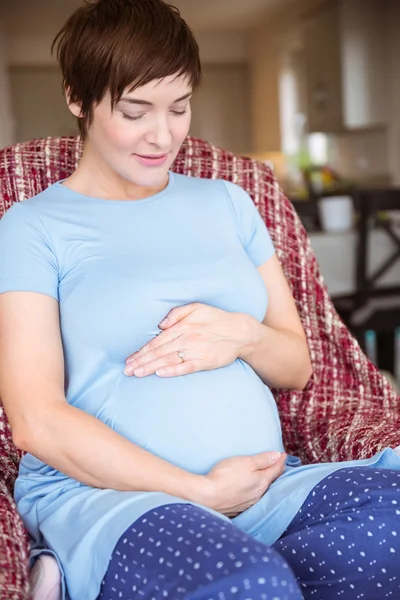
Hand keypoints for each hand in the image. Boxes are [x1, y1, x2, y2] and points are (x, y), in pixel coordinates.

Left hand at [125, 303, 255, 377]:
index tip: (129, 358)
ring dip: (151, 367)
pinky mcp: (205, 362)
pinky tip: (160, 374)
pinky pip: (186, 367)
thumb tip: (160, 325)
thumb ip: (176, 313)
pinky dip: (173, 370)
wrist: (239, 331)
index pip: (157, 341)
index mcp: (183, 326)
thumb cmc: (215, 319)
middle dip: (141, 361)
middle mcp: (187, 339)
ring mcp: (196, 351)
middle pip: (159, 352)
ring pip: (169, 360)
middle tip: (127, 370)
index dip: (142, 350)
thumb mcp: (196, 308)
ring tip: (137, 373)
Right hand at [197, 451, 286, 516]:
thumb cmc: (226, 476)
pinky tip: (251, 490)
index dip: (280, 460)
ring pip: (261, 490)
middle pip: (270, 481)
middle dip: (275, 471)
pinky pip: (252, 498)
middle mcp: (258, 494)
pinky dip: (255, 490)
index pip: (275, 470)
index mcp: (261, 482)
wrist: (207, 497)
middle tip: (279, 464)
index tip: (283, 454)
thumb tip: (278, 456)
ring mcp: (248, 503)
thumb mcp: (246, 462)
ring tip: (266, 476)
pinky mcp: (238, 507)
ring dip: (265, 482)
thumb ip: (262, 459)